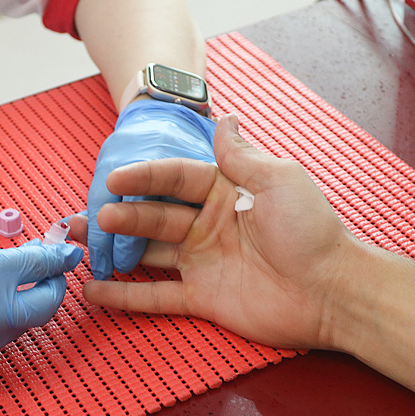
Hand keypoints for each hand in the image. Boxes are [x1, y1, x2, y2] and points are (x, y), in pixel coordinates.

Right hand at [83, 114, 356, 349]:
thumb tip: (225, 118)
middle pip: (154, 215)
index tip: (114, 178)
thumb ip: (242, 156)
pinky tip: (96, 291)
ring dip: (115, 247)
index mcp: (225, 192)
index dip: (144, 178)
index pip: (175, 179)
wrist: (334, 292)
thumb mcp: (279, 181)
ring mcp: (203, 262)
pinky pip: (157, 296)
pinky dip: (126, 296)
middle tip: (95, 216)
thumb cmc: (311, 233)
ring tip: (80, 242)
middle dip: (123, 214)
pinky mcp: (202, 297)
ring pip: (148, 252)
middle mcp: (208, 225)